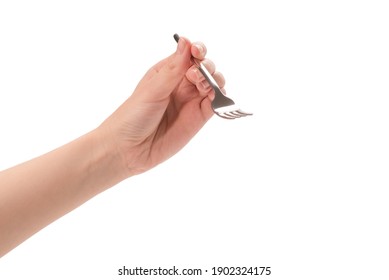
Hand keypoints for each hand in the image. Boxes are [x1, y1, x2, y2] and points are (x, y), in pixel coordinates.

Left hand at [99, 36, 225, 175]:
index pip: (189, 55)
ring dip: (215, 80)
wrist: (128, 149)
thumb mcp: (153, 89)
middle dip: (207, 67)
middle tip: (196, 76)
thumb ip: (173, 69)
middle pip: (205, 68)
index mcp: (168, 72)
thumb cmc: (133, 116)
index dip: (197, 50)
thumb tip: (186, 41)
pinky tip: (216, 97)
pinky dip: (221, 99)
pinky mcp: (198, 119)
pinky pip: (214, 105)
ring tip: (204, 86)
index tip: (198, 51)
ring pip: (213, 84)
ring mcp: (191, 102)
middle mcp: (181, 85)